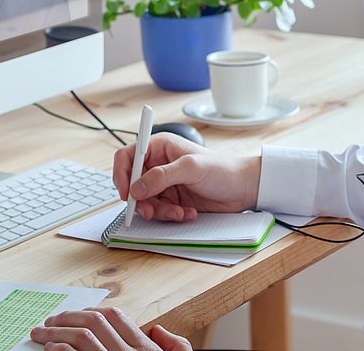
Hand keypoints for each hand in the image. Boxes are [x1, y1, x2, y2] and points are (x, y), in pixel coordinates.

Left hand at [30, 307, 190, 350]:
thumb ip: (175, 347)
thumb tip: (158, 331)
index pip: (114, 316)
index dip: (90, 311)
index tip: (75, 315)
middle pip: (93, 323)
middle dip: (67, 317)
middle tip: (50, 321)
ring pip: (81, 338)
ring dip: (56, 332)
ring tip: (42, 334)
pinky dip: (59, 350)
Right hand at [114, 133, 260, 221]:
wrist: (242, 189)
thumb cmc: (222, 169)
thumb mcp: (191, 168)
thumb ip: (161, 176)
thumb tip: (136, 187)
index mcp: (159, 147)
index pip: (127, 156)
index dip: (121, 174)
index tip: (125, 193)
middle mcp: (158, 164)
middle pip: (133, 183)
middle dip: (141, 200)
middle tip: (150, 212)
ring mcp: (164, 183)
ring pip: (145, 201)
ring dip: (160, 211)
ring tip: (179, 212)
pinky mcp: (171, 199)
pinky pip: (159, 211)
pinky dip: (170, 215)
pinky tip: (187, 212)